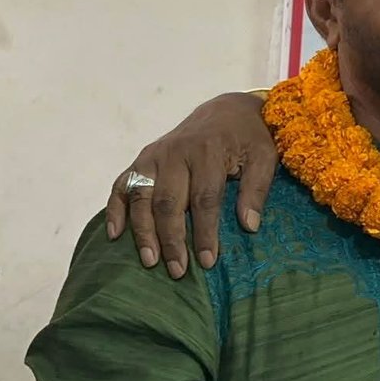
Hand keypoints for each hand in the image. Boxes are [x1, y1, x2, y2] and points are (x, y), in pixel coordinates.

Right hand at [105, 92, 277, 278]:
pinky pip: (122, 185)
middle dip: (171, 239)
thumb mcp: (264, 156)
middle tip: (177, 271)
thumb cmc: (249, 137)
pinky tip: (114, 235)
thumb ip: (256, 189)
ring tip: (149, 261)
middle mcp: (175, 153)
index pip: (204, 199)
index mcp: (208, 151)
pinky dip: (115, 209)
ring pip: (141, 197)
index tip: (208, 261)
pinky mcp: (142, 159)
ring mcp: (154, 156)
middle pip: (168, 202)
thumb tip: (249, 226)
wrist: (227, 109)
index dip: (205, 233)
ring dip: (142, 231)